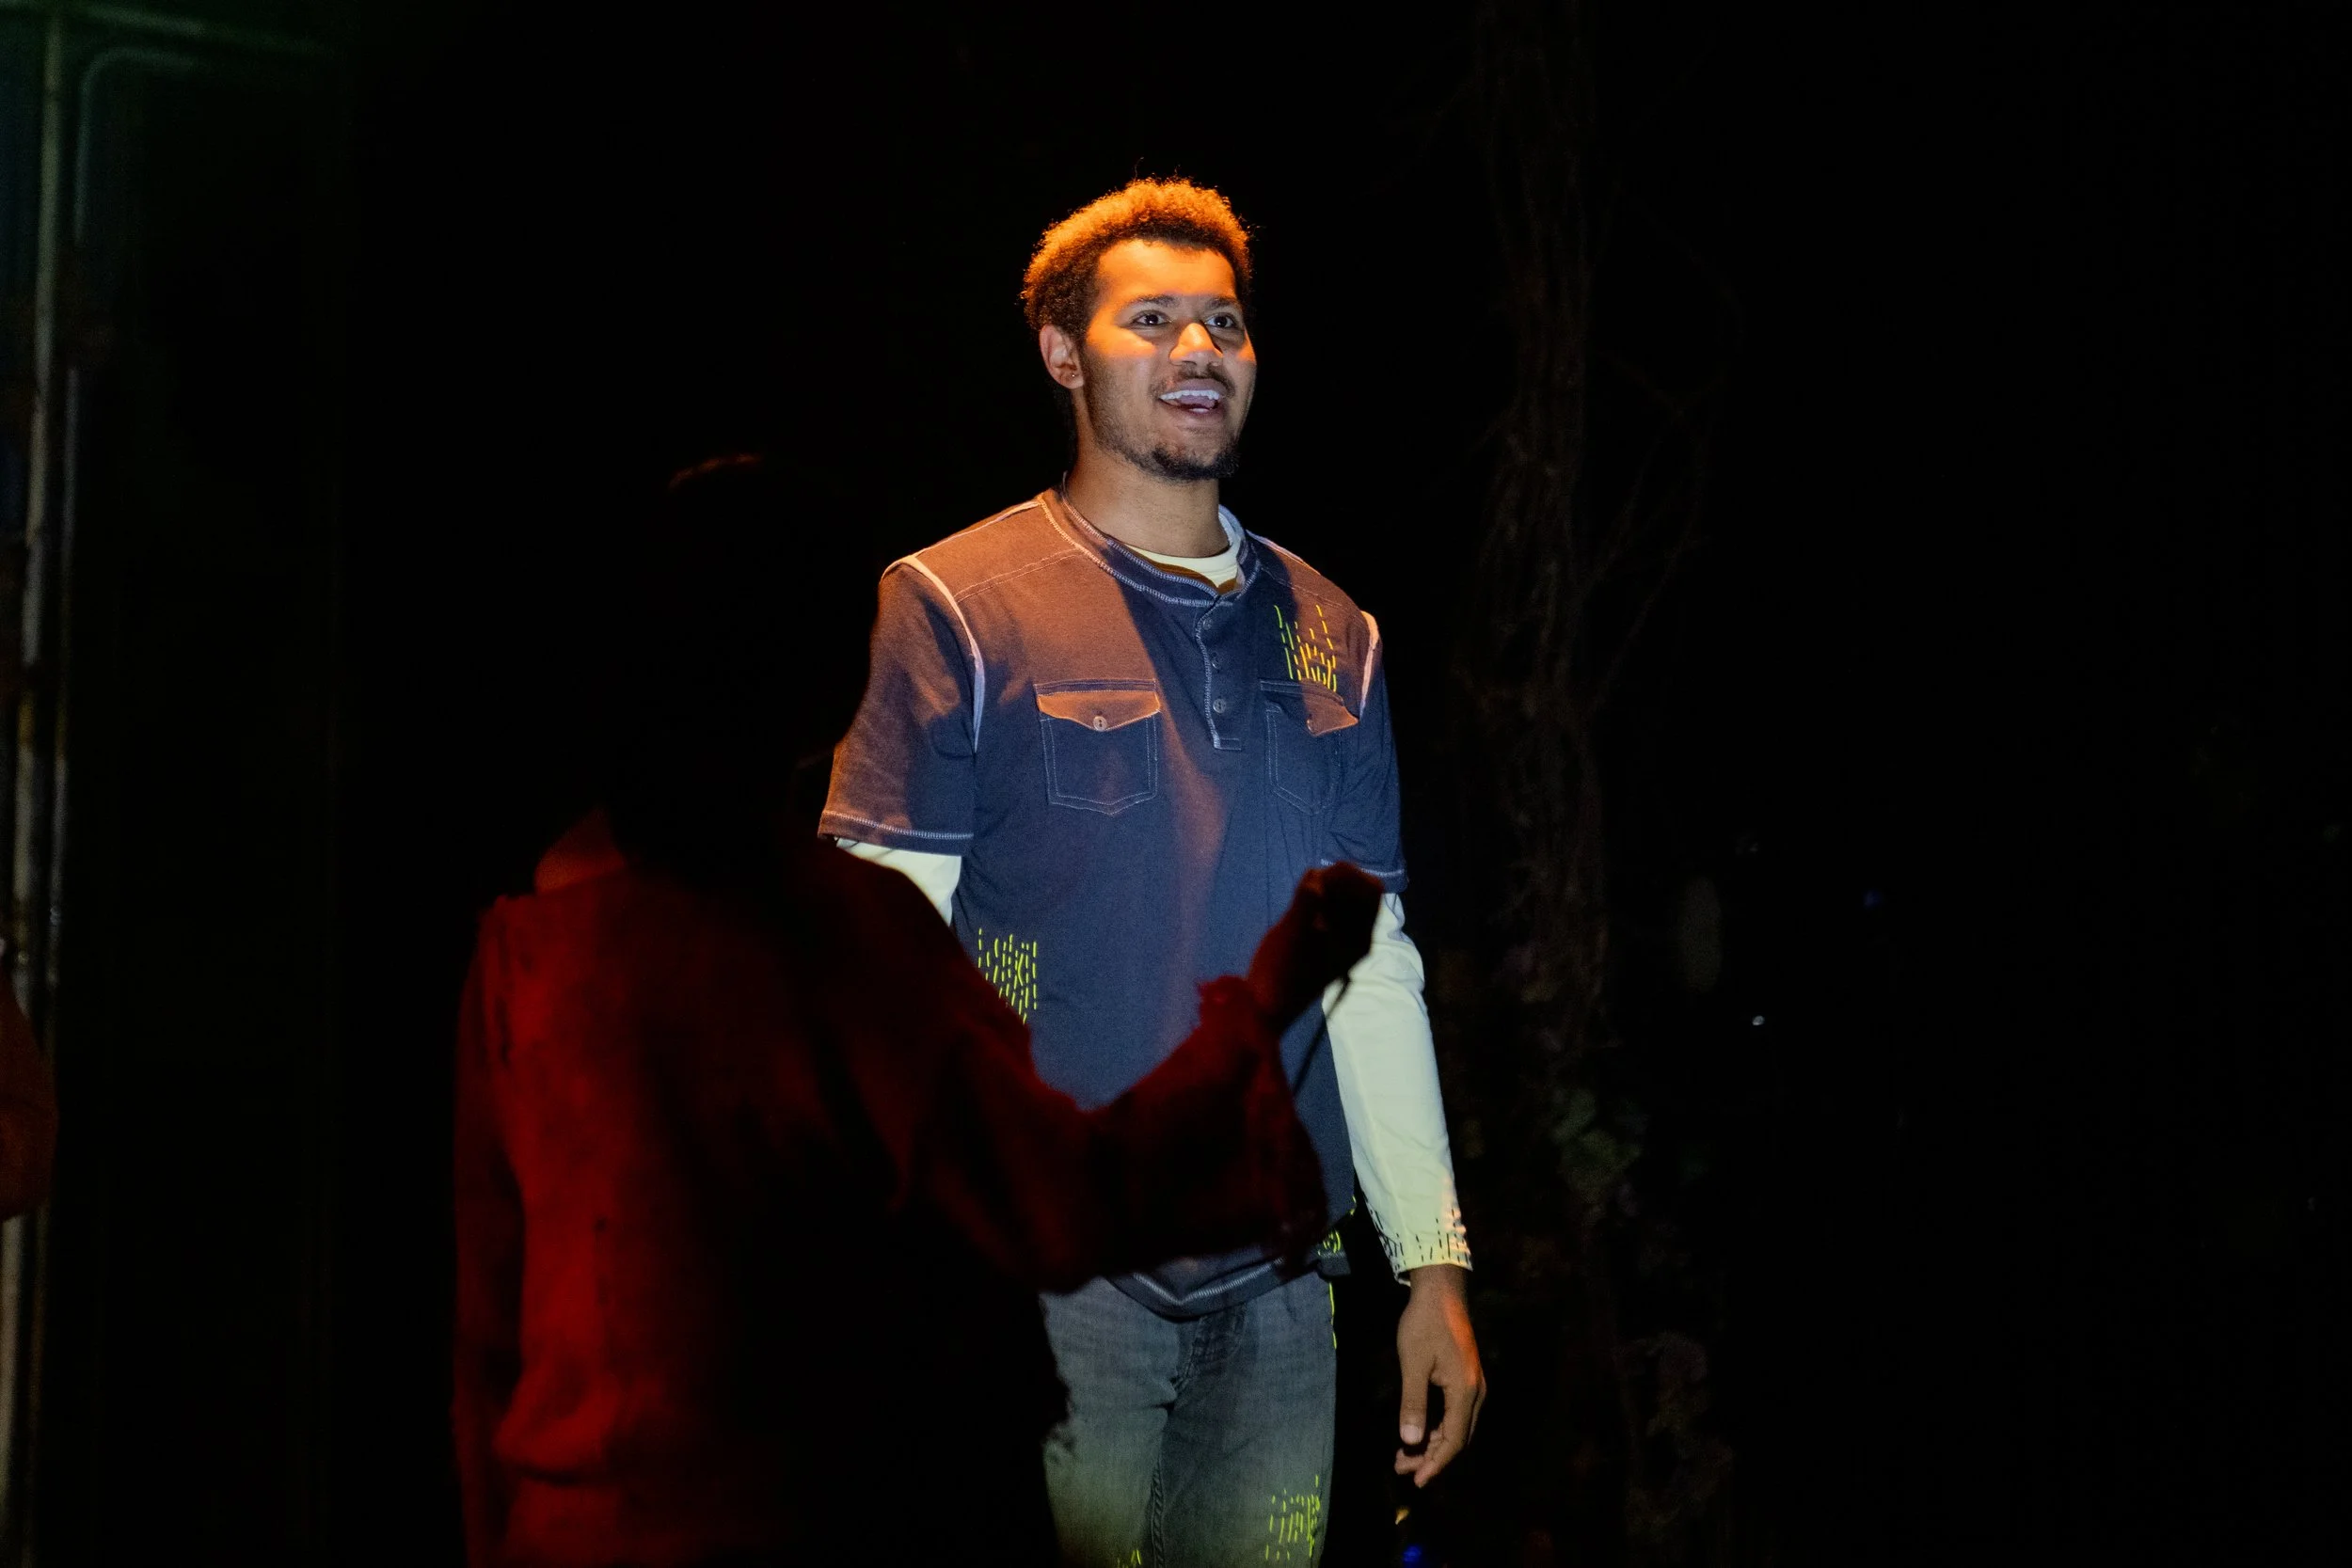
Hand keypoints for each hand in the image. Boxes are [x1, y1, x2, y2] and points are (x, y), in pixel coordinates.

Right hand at [1246, 864, 1382, 1029]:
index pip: (1372, 890)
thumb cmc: (1282, 972)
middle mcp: (1356, 937)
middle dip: (1338, 879)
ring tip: (1303, 894)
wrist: (1266, 1005)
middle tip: (1311, 883)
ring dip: (1326, 888)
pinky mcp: (1322, 939)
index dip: (1351, 875)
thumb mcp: (1293, 934)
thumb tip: (1316, 874)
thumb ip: (1307, 901)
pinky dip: (1317, 898)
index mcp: (1359, 938)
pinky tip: (1298, 906)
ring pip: (1344, 897)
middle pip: (1360, 891)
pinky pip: (1329, 908)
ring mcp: (1340, 939)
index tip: (1324, 875)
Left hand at [1395, 1263, 1484, 1487]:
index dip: (1435, 1464)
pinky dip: (1437, 1428)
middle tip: (1400, 1467)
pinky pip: (1455, 1414)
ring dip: (1432, 1444)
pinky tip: (1417, 1431)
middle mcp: (1476, 1393)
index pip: (1453, 1441)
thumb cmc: (1424, 1323)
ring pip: (1457, 1428)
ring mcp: (1473, 1386)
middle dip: (1430, 1458)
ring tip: (1403, 1455)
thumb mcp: (1413, 1362)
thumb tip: (1410, 1440)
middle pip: (1457, 1439)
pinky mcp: (1466, 1379)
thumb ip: (1413, 1402)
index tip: (1416, 1481)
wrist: (1441, 1290)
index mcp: (1465, 1392)